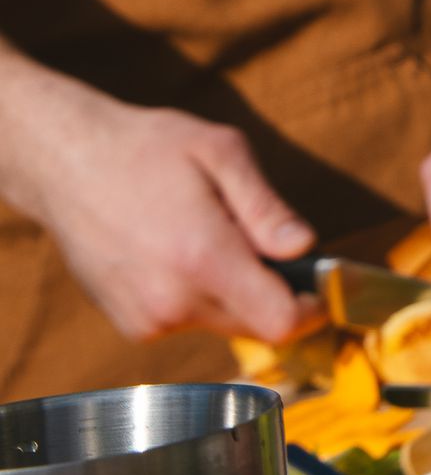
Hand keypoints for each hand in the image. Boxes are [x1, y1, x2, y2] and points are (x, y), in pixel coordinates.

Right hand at [0, 62, 316, 343]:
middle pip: (255, 326)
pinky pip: (189, 320)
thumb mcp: (221, 152)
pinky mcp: (132, 325)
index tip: (318, 285)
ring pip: (222, 321)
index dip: (310, 309)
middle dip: (273, 291)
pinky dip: (198, 294)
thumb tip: (304, 246)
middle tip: (256, 239)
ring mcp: (148, 319)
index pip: (279, 322)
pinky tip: (176, 251)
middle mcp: (174, 301)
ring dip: (233, 289)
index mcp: (204, 258)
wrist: (68, 165)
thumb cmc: (149, 149)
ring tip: (206, 235)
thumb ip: (267, 207)